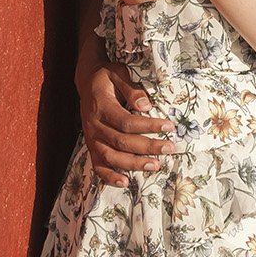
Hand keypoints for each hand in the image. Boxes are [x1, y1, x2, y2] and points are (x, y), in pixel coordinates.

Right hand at [78, 57, 177, 187]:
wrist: (86, 81)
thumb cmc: (106, 77)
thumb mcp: (118, 73)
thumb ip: (131, 89)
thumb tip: (146, 106)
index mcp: (102, 106)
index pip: (127, 121)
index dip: (149, 126)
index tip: (169, 126)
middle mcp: (94, 125)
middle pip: (122, 142)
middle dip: (147, 147)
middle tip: (169, 148)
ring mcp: (91, 139)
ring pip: (111, 157)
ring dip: (133, 164)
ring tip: (155, 166)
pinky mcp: (91, 147)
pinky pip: (98, 166)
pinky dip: (109, 177)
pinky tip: (125, 183)